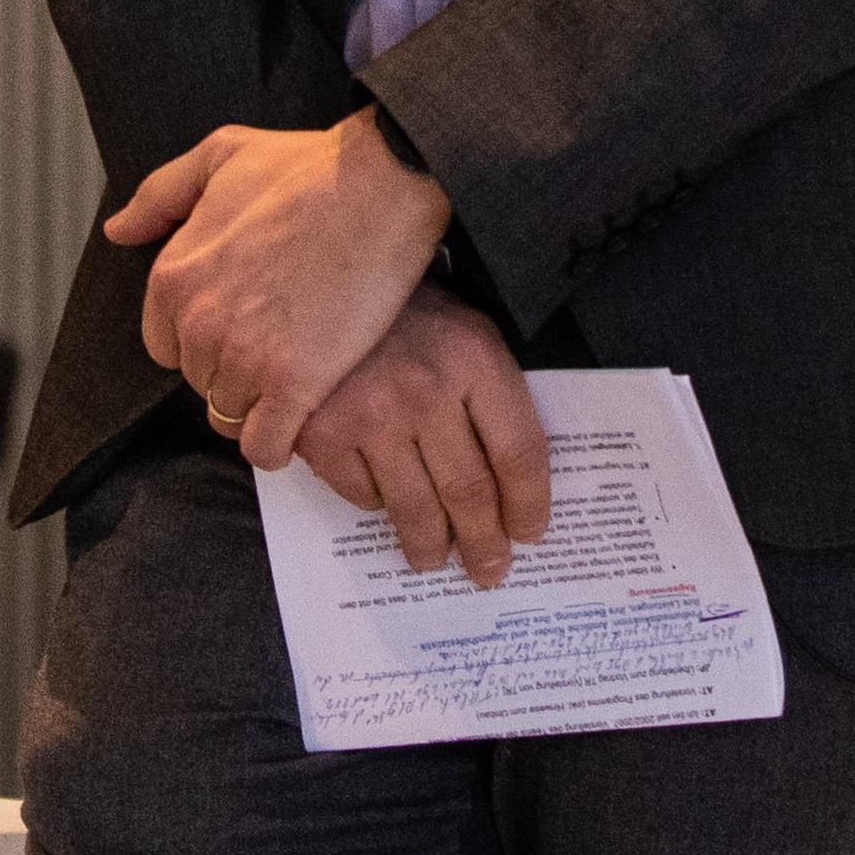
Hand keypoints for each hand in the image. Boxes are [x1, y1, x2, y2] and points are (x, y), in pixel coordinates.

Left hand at [107, 111, 451, 468]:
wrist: (389, 179)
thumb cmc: (315, 166)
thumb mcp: (226, 154)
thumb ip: (161, 193)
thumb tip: (119, 230)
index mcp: (174, 277)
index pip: (167, 345)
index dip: (210, 336)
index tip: (249, 320)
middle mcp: (198, 324)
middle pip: (201, 380)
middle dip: (237, 367)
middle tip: (284, 340)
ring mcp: (244, 356)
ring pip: (230, 414)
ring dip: (261, 403)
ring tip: (299, 376)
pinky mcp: (294, 381)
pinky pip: (265, 445)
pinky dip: (279, 442)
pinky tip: (300, 418)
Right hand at [292, 288, 551, 586]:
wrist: (321, 281)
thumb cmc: (410, 311)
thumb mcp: (468, 334)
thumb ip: (490, 396)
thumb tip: (513, 477)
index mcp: (477, 360)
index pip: (520, 451)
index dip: (530, 503)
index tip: (534, 534)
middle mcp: (429, 393)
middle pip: (470, 490)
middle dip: (485, 542)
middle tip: (491, 572)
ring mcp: (371, 417)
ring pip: (414, 507)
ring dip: (430, 545)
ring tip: (437, 561)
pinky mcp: (321, 436)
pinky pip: (361, 495)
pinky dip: (378, 510)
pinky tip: (388, 512)